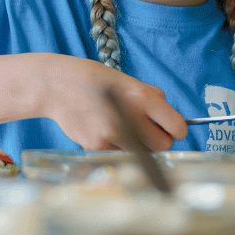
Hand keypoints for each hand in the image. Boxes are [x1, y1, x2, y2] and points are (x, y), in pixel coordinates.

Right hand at [45, 56, 187, 151]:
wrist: (57, 86)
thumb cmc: (96, 81)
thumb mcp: (128, 81)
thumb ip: (152, 98)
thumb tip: (171, 117)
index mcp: (142, 98)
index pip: (177, 127)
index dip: (177, 129)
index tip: (172, 128)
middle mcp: (129, 118)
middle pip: (163, 146)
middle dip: (160, 139)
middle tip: (148, 128)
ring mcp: (112, 136)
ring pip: (142, 153)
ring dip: (139, 145)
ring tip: (122, 126)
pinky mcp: (97, 147)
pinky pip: (120, 154)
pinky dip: (118, 146)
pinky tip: (104, 129)